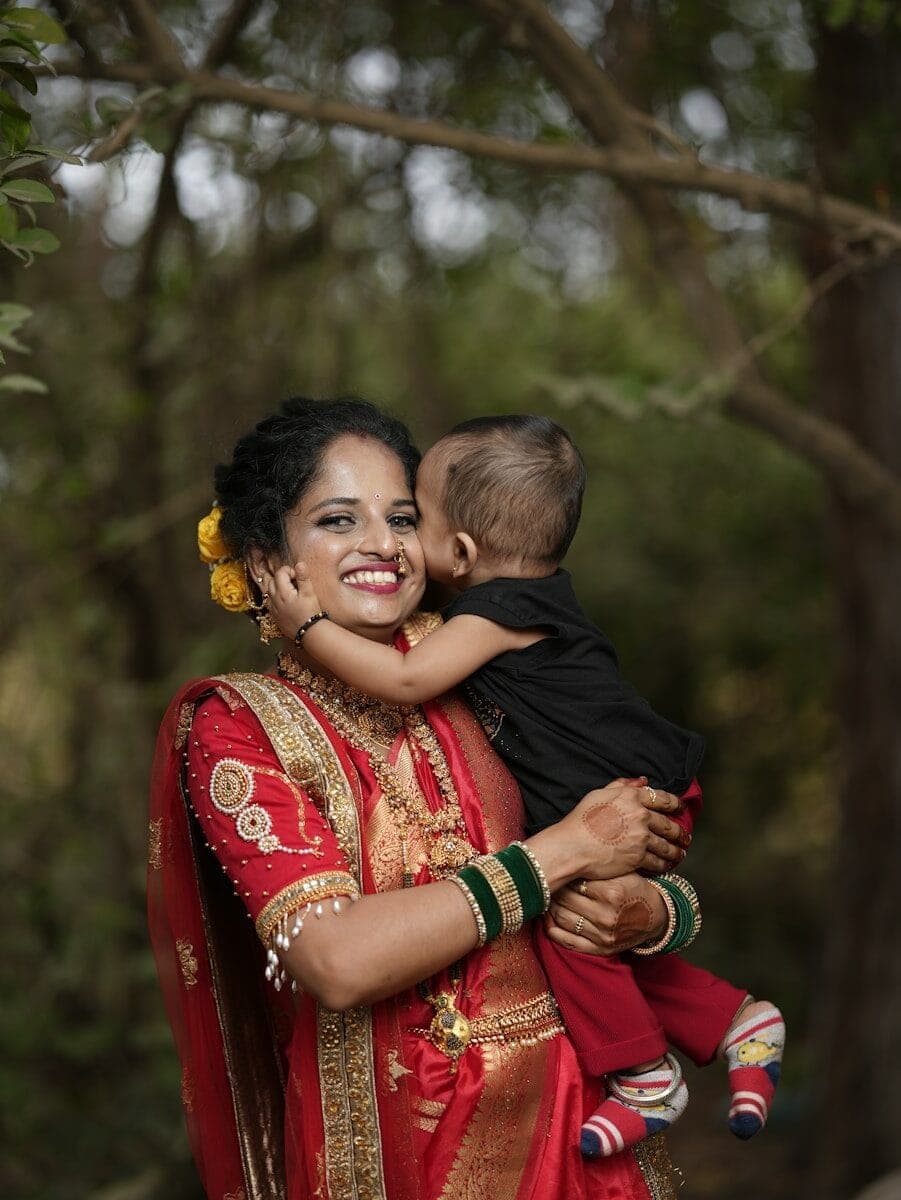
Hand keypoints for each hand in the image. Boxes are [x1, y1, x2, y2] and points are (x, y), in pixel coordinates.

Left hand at [264, 561, 322, 639]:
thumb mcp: (309, 593)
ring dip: (274, 585)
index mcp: (283, 591)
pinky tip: (280, 597)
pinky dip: (272, 595)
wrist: (308, 632)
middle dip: (280, 576)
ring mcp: (272, 607)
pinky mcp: (273, 615)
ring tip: (283, 585)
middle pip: (271, 580)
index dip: (289, 570)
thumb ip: (303, 577)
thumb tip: (299, 564)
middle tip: (291, 579)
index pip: (280, 572)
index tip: (297, 576)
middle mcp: (274, 598)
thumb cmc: (310, 612)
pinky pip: (268, 601)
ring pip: (267, 590)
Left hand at [545, 874, 666, 955]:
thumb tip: (566, 861)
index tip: (559, 869)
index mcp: (611, 892)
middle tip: (548, 880)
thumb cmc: (637, 889)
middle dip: (554, 888)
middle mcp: (606, 916)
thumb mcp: (623, 872)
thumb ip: (598, 868)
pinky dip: (552, 929)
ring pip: (562, 918)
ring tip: (547, 896)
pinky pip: (567, 941)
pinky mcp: (600, 949)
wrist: (657, 916)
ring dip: (550, 906)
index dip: (564, 874)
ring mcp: (602, 935)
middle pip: (565, 899)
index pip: (574, 881)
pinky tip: (548, 918)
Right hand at [562, 778, 685, 879]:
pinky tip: (667, 865)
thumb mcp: (599, 795)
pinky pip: (657, 861)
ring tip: (680, 853)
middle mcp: (640, 815)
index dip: (675, 804)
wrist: (572, 845)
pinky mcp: (638, 857)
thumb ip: (621, 786)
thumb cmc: (580, 820)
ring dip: (676, 850)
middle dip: (680, 832)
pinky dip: (664, 864)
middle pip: (668, 824)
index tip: (681, 808)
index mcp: (632, 797)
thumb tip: (641, 781)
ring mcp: (641, 837)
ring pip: (666, 845)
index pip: (662, 799)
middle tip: (685, 836)